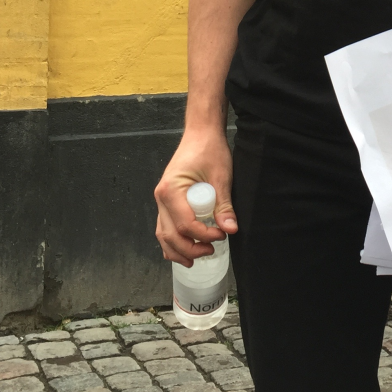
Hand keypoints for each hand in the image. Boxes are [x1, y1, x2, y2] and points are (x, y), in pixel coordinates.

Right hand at [154, 123, 236, 266]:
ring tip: (196, 258)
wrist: (201, 133)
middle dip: (189, 249)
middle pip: (170, 234)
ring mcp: (161, 199)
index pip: (185, 224)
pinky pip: (164, 226)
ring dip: (177, 250)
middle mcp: (160, 197)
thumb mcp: (220, 176)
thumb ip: (224, 204)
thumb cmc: (209, 149)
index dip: (203, 235)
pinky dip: (172, 240)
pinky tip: (184, 249)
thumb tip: (231, 228)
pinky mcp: (167, 200)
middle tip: (211, 251)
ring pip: (163, 234)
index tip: (222, 235)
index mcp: (171, 190)